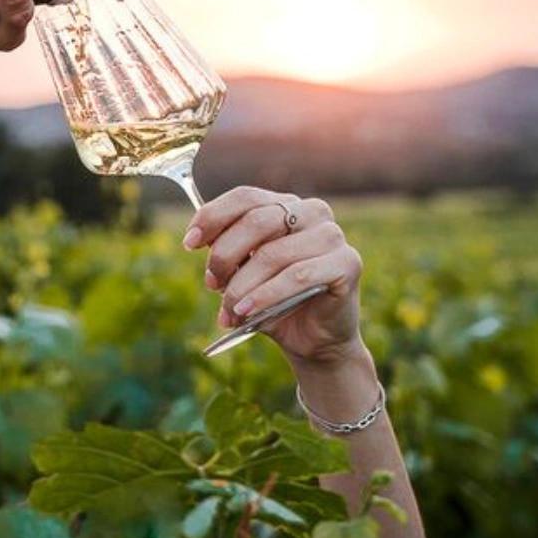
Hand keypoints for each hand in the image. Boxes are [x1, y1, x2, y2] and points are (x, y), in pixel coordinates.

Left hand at [182, 185, 364, 366]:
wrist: (314, 341)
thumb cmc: (274, 301)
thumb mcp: (243, 273)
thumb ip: (226, 251)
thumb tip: (195, 238)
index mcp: (287, 205)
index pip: (245, 197)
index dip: (212, 217)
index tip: (189, 243)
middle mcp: (313, 212)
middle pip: (257, 221)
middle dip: (225, 256)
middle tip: (211, 284)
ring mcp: (333, 236)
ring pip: (273, 254)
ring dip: (242, 286)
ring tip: (229, 311)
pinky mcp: (347, 263)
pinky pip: (297, 276)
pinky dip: (266, 295)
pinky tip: (246, 312)